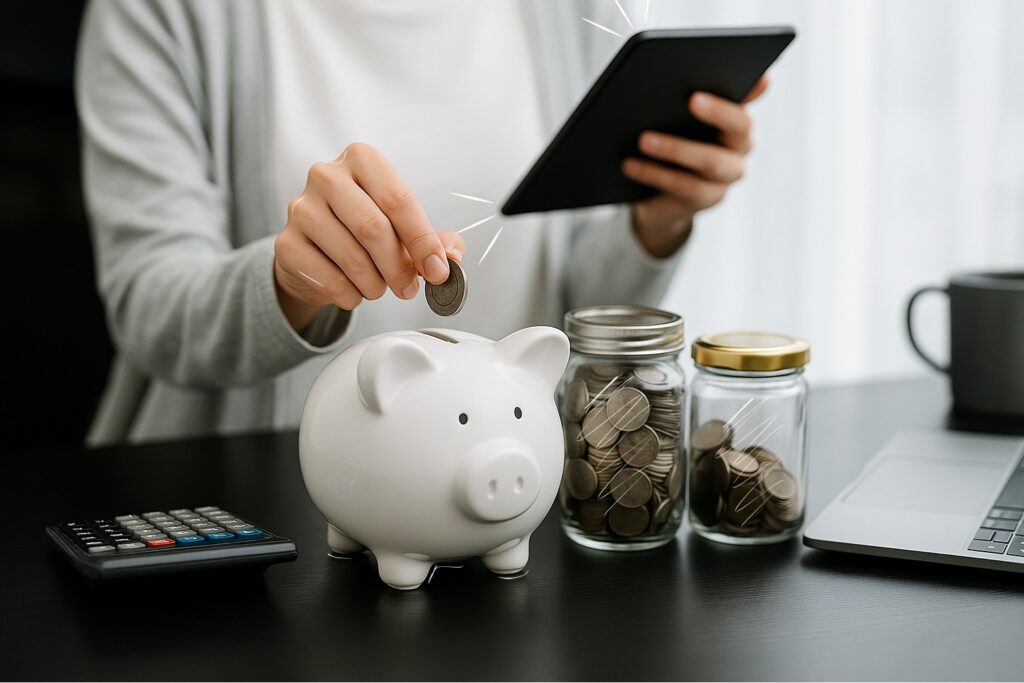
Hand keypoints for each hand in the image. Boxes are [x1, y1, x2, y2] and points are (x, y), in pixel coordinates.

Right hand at [273, 143, 464, 331]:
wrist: (315, 249)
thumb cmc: (363, 230)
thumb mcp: (402, 227)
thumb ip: (432, 240)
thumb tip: (451, 256)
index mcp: (362, 160)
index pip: (399, 201)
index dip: (423, 242)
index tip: (438, 270)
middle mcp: (326, 175)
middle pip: (373, 228)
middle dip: (399, 268)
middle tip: (408, 288)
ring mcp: (301, 208)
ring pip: (352, 258)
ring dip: (375, 284)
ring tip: (379, 286)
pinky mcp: (286, 243)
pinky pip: (329, 280)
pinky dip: (351, 295)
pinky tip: (353, 290)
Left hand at [624, 76, 768, 256]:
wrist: (657, 197)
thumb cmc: (670, 142)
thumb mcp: (675, 118)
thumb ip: (683, 95)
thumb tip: (675, 70)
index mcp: (737, 119)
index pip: (748, 97)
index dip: (749, 89)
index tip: (731, 72)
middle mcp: (741, 147)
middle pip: (739, 128)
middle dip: (717, 112)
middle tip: (691, 99)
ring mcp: (727, 176)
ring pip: (710, 161)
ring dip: (676, 148)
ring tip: (643, 139)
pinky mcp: (708, 199)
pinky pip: (687, 187)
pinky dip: (656, 174)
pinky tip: (630, 165)